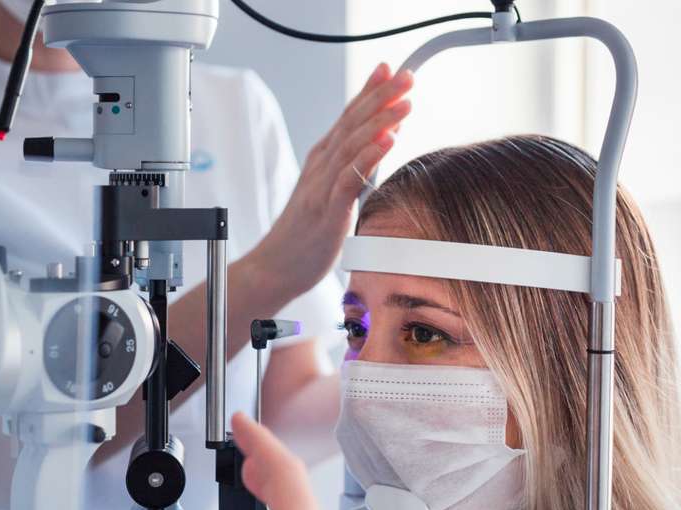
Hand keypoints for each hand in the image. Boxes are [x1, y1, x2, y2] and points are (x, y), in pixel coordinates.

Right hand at [256, 63, 413, 297]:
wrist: (274, 268)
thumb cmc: (303, 235)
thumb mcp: (327, 194)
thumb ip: (349, 169)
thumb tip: (378, 145)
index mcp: (321, 162)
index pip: (347, 118)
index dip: (368, 92)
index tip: (389, 70)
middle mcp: (320, 169)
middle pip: (352, 124)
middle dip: (379, 97)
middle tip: (405, 76)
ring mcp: (321, 189)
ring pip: (352, 146)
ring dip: (379, 121)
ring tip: (404, 102)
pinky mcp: (327, 212)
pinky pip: (348, 180)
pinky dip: (368, 158)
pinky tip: (387, 141)